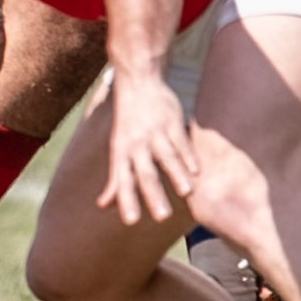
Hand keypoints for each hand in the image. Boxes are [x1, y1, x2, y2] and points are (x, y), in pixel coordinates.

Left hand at [97, 69, 196, 225]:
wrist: (137, 80)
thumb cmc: (128, 122)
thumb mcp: (117, 148)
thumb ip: (115, 179)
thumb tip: (103, 205)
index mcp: (121, 151)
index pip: (122, 179)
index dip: (126, 199)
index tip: (130, 221)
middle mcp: (136, 144)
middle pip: (145, 172)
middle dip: (152, 195)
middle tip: (161, 218)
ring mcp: (155, 132)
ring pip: (166, 156)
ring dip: (176, 174)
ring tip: (186, 194)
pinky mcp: (171, 121)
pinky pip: (181, 141)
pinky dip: (188, 156)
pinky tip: (197, 171)